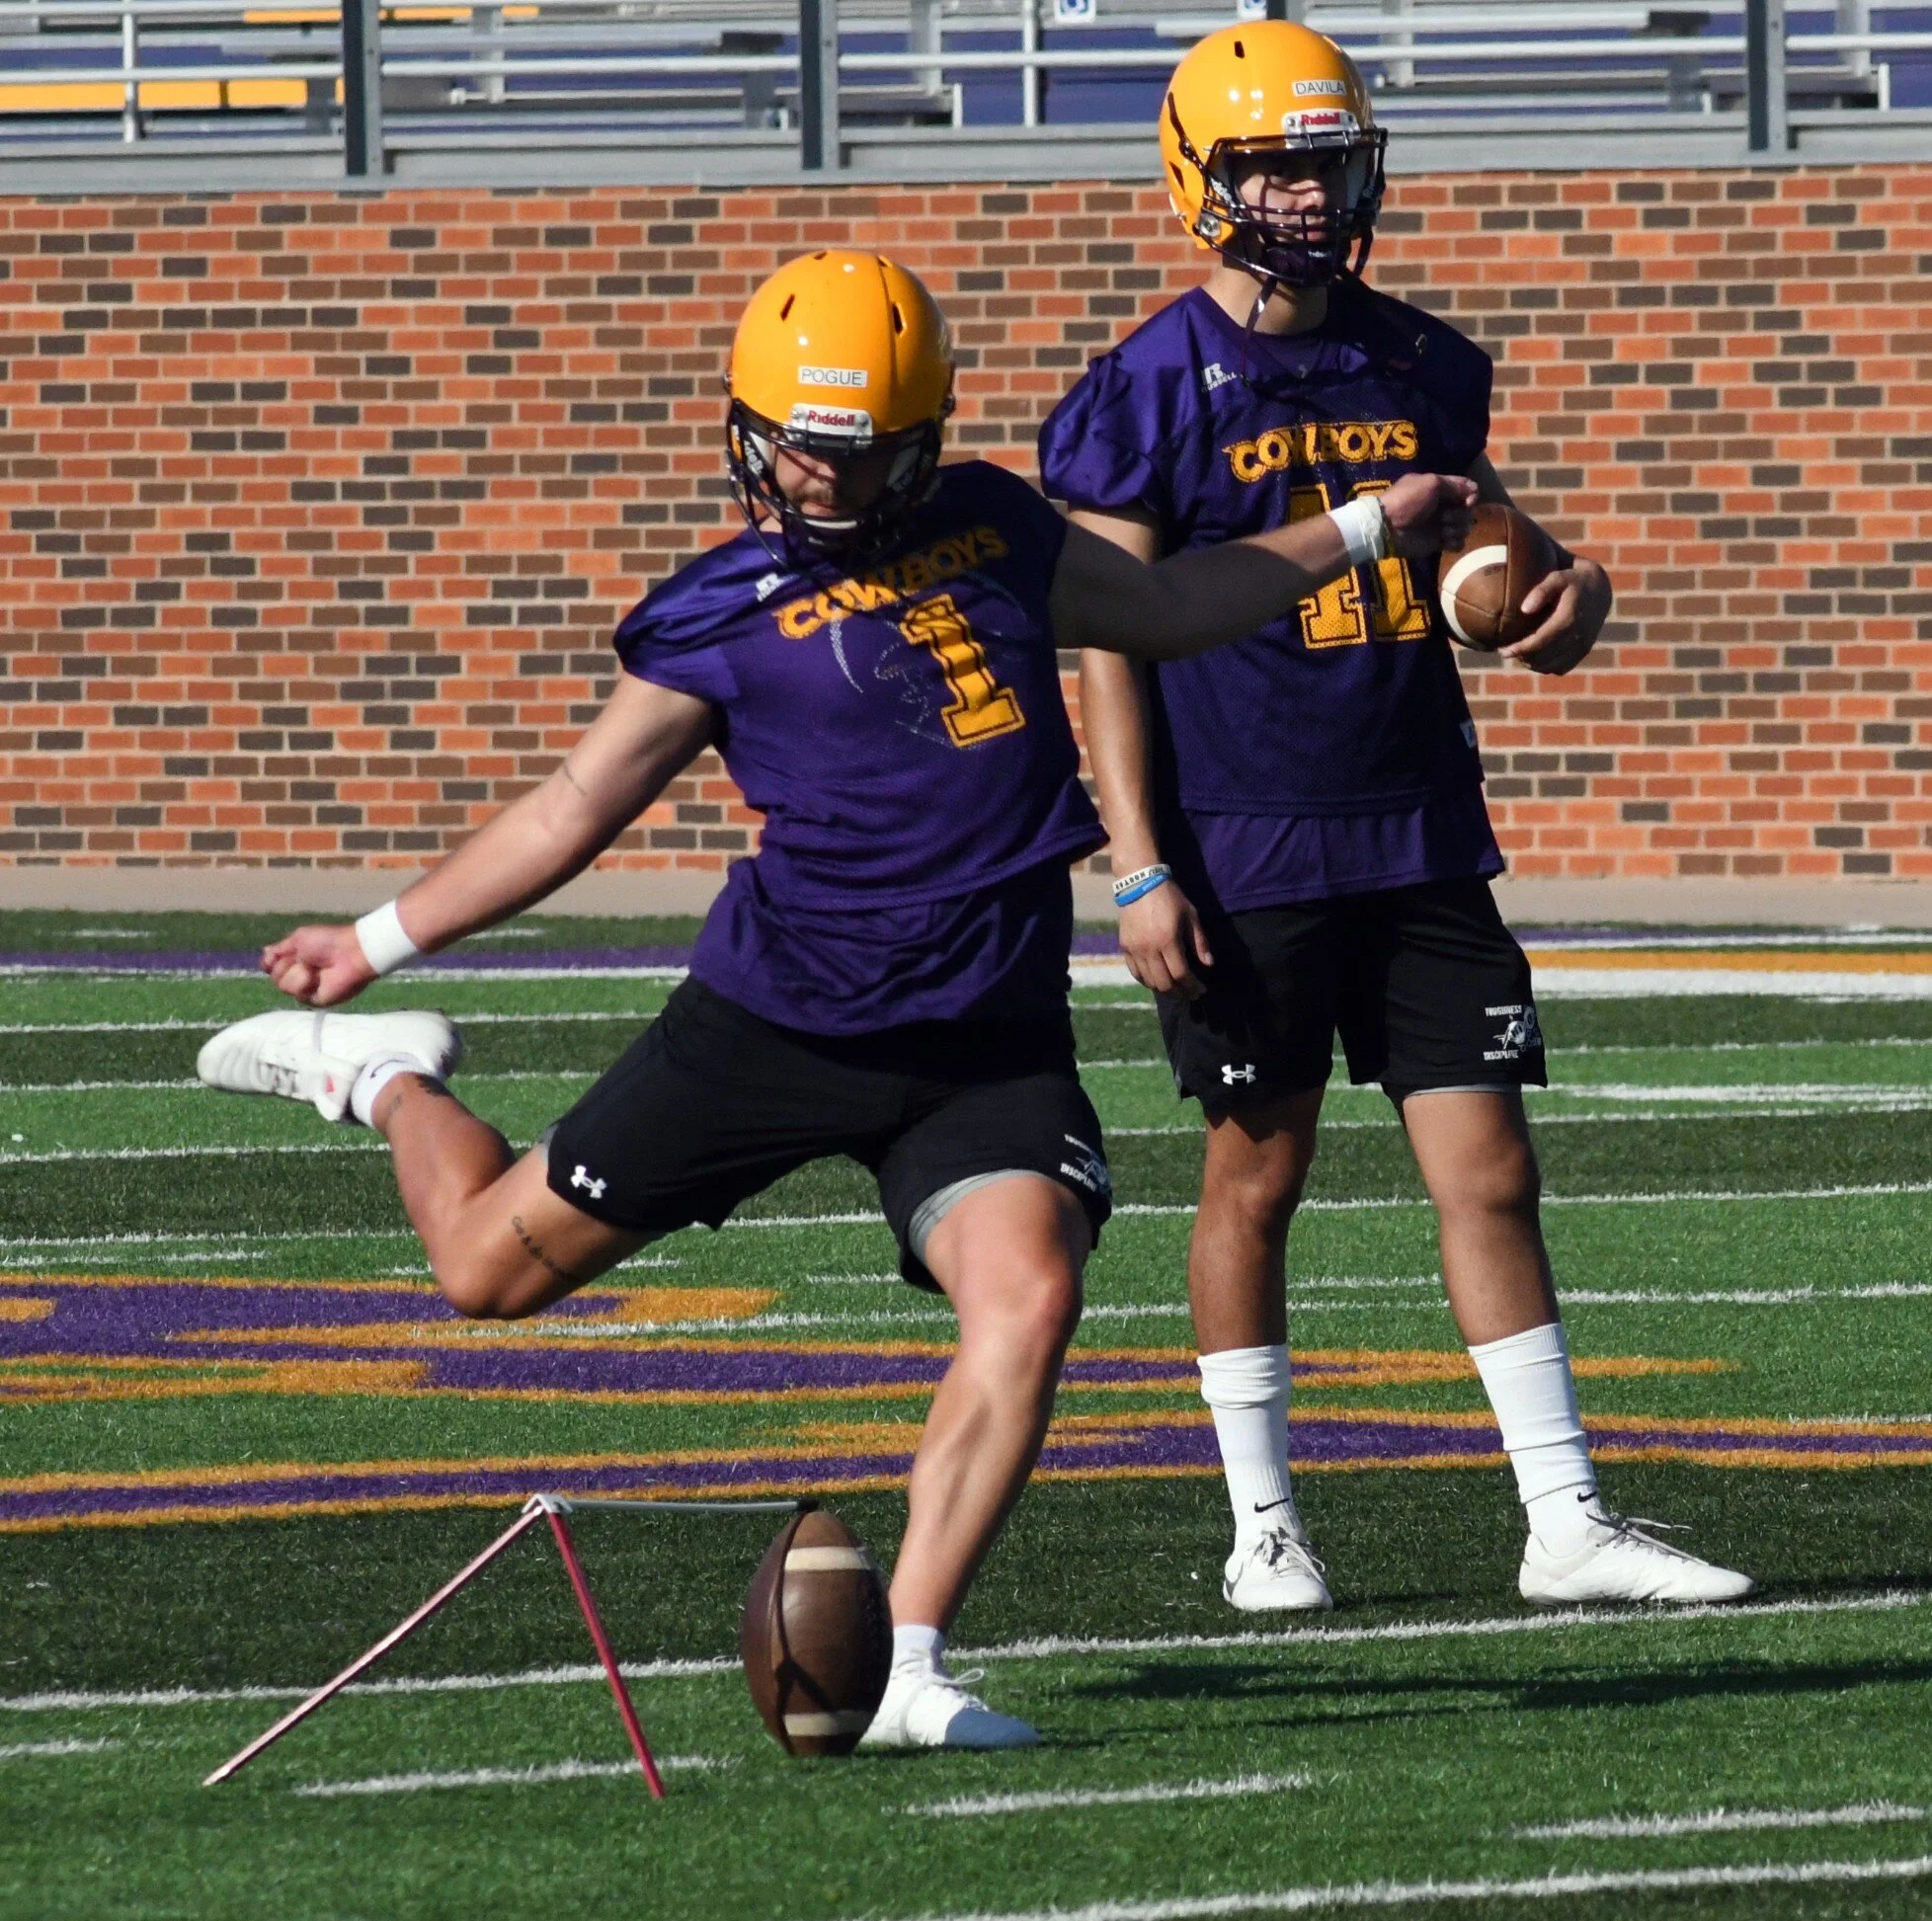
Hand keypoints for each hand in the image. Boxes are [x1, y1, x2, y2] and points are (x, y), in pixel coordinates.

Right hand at [261, 923, 375, 1006]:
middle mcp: (298, 976)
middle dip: (285, 965)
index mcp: (294, 960)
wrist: (349, 952)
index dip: (270, 962)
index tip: (275, 955)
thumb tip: (265, 953)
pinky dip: (304, 983)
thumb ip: (279, 949)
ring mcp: (307, 989)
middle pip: (274, 978)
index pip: (270, 967)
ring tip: (312, 967)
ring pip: (283, 986)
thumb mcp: (298, 939)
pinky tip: (316, 977)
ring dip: (296, 973)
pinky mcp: (316, 1000)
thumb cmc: (327, 941)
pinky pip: (298, 995)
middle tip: (303, 958)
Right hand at [1118, 878, 1213, 1000]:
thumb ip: (1199, 941)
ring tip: (1176, 989)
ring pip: (1149, 981)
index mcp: (1168, 940)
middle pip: (1164, 983)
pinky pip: (1135, 973)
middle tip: (1190, 993)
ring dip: (1164, 989)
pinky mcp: (1125, 948)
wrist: (1139, 883)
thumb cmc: (1169, 897)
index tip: (1201, 989)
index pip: (1181, 974)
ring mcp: (1135, 950)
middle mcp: (1149, 949)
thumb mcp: (1190, 915)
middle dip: (1180, 992)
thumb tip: (1209, 964)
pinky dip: (1147, 981)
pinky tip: (1157, 981)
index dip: (1192, 986)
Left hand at [1379, 473, 1478, 558]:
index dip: (1472, 494)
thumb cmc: (1407, 501)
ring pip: (1466, 526)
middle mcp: (1444, 506)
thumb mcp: (1430, 483)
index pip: (1468, 489)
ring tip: (1442, 531)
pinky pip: (1458, 543)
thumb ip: (1454, 485)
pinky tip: (1444, 541)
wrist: (1387, 528)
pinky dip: (1455, 542)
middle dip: (1461, 514)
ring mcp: (1441, 525)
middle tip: (1443, 517)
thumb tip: (1473, 493)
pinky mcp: (1438, 542)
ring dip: (1457, 528)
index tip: (1467, 500)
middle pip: (1469, 509)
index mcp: (1441, 489)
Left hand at [1501, 556, 1611, 674]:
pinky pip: (1561, 668)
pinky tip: (1534, 657)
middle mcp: (1579, 635)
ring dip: (1533, 664)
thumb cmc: (1571, 581)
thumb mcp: (1557, 577)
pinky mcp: (1584, 652)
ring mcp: (1583, 646)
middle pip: (1544, 657)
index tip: (1503, 651)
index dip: (1520, 649)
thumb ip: (1541, 590)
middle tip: (1507, 651)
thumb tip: (1524, 609)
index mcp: (1570, 618)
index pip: (1541, 641)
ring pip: (1552, 666)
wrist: (1598, 589)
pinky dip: (1546, 666)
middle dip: (1523, 657)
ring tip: (1519, 654)